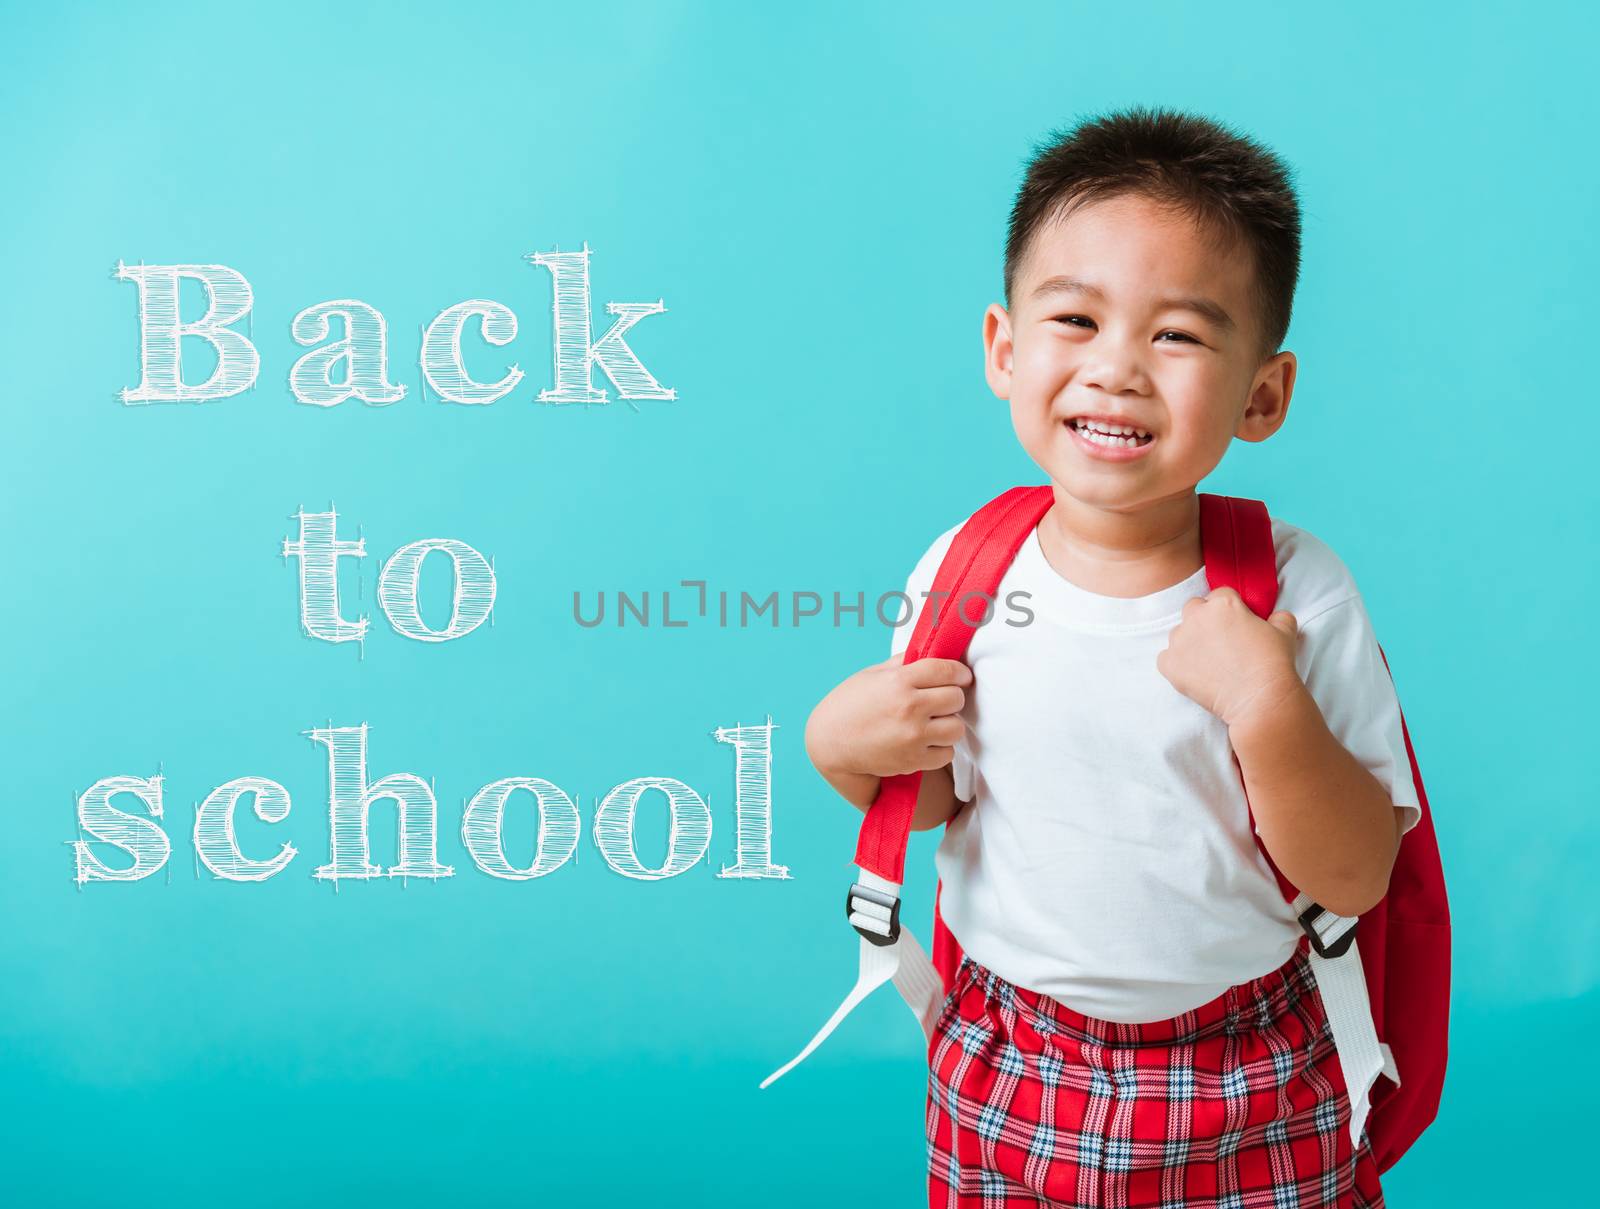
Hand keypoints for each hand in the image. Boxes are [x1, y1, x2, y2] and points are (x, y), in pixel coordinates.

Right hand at [804, 652, 971, 778]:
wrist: (829, 743)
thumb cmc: (849, 705)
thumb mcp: (872, 675)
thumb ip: (903, 664)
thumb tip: (932, 652)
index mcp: (898, 681)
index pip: (946, 670)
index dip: (959, 672)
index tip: (960, 676)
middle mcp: (909, 707)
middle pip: (957, 698)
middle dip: (952, 697)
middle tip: (940, 701)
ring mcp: (912, 736)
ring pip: (957, 728)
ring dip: (948, 724)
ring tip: (933, 723)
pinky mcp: (913, 760)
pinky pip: (947, 753)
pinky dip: (940, 748)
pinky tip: (925, 742)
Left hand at [1155, 587, 1304, 729]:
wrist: (1259, 698)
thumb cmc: (1273, 663)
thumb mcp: (1284, 631)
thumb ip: (1278, 616)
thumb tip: (1276, 617)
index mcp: (1222, 602)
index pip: (1220, 595)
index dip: (1230, 610)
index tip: (1237, 625)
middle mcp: (1196, 616)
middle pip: (1194, 609)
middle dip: (1205, 620)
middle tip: (1221, 642)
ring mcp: (1179, 640)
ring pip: (1179, 634)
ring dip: (1191, 642)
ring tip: (1210, 662)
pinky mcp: (1169, 664)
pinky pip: (1166, 658)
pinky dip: (1177, 665)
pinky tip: (1196, 674)